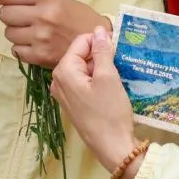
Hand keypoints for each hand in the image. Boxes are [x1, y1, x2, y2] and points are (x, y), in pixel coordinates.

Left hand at [0, 0, 110, 67]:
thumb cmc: (76, 16)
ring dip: (15, 32)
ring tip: (31, 31)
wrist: (99, 43)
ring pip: (8, 33)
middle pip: (4, 14)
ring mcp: (41, 37)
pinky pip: (16, 50)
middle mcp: (43, 15)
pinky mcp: (41, 56)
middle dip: (9, 15)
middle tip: (21, 17)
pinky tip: (35, 44)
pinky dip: (21, 48)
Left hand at [50, 28, 138, 174]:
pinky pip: (83, 82)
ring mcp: (64, 93)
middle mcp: (58, 81)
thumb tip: (99, 30)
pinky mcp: (73, 104)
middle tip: (120, 60)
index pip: (80, 41)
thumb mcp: (108, 77)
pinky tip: (111, 86)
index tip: (117, 45)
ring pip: (83, 69)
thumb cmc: (110, 112)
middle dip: (100, 55)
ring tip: (118, 73)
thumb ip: (102, 51)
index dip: (100, 40)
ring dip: (100, 67)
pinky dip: (97, 80)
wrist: (113, 148)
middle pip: (80, 55)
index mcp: (63, 71)